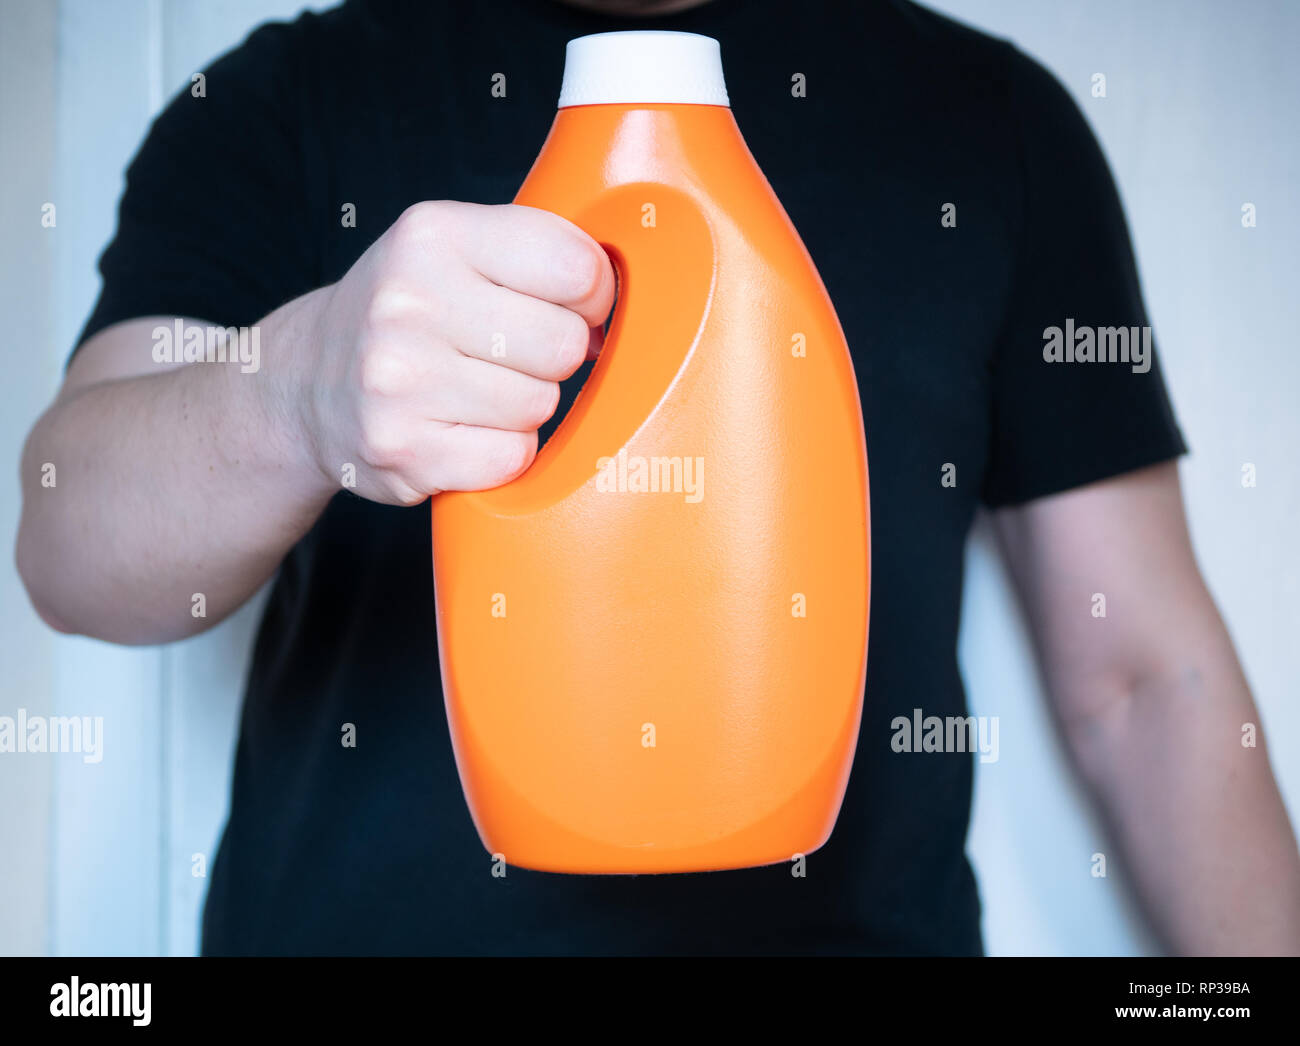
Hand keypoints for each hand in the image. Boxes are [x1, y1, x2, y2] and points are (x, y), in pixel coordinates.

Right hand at [293, 200, 614, 504]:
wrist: (304, 384)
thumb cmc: (405, 313)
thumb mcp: (452, 248)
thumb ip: (534, 250)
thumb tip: (630, 291)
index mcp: (433, 236)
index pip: (574, 267)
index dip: (592, 295)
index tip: (571, 305)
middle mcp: (409, 302)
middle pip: (564, 344)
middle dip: (556, 356)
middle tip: (513, 354)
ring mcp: (400, 380)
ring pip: (540, 405)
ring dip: (525, 406)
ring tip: (475, 390)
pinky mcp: (403, 449)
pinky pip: (512, 456)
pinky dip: (501, 451)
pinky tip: (462, 429)